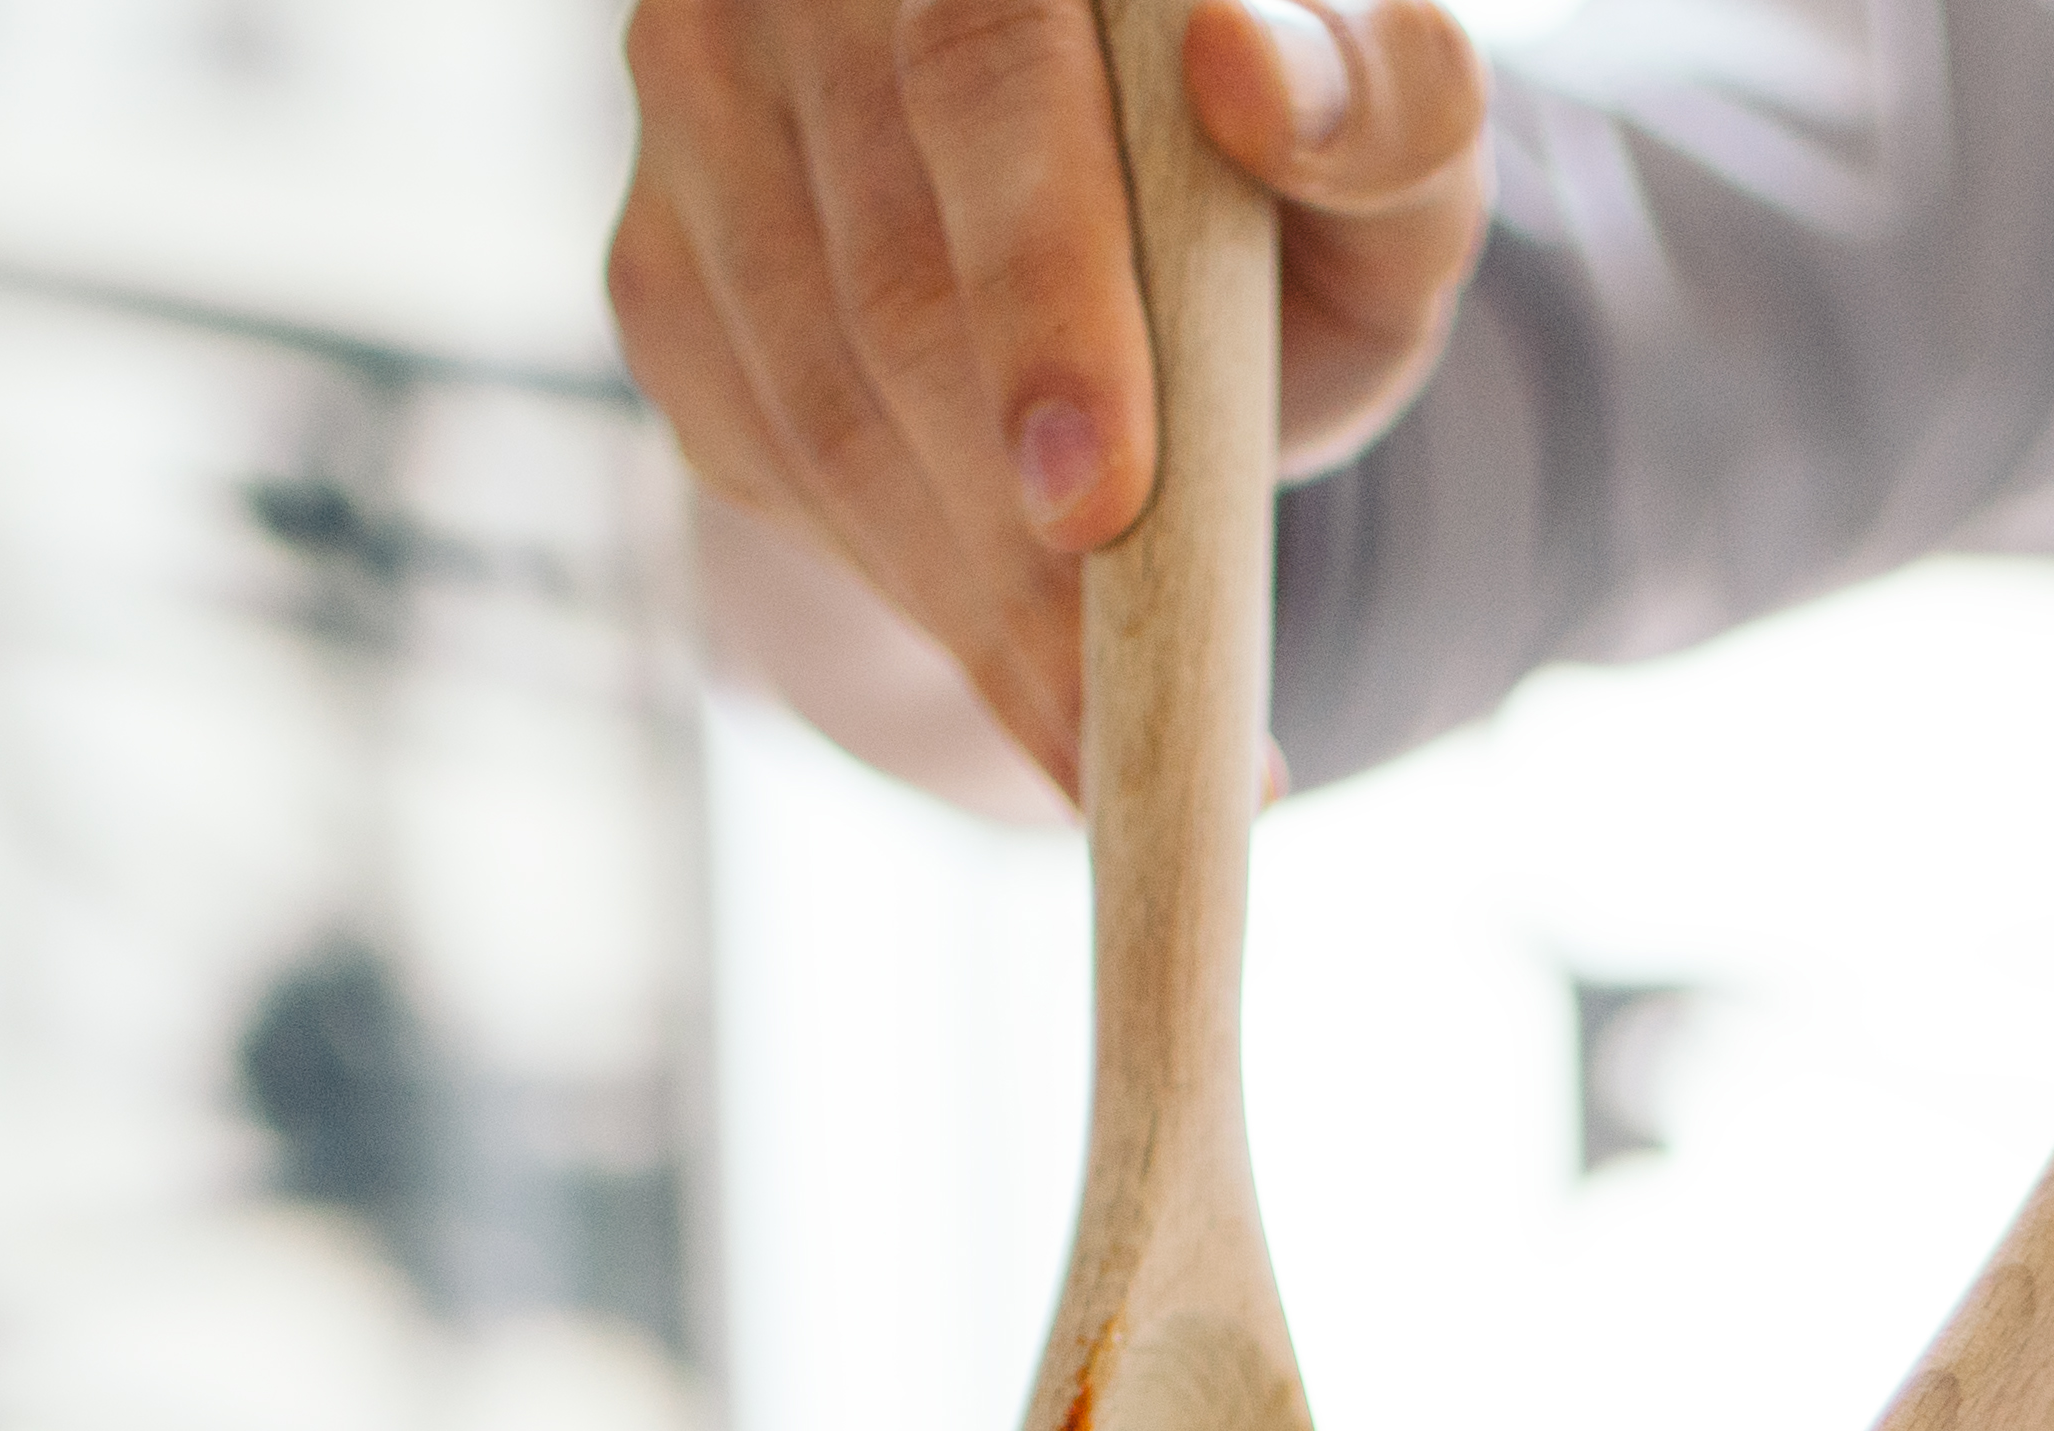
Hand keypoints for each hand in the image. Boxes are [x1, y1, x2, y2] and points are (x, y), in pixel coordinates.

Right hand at [610, 0, 1495, 790]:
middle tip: (1110, 715)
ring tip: (1091, 735)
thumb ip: (1387, 104)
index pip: (984, 72)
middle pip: (883, 281)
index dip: (1036, 291)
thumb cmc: (1286, 185)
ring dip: (954, 600)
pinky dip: (890, 582)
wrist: (1139, 235)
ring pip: (809, 400)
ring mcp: (702, 100)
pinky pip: (752, 452)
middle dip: (999, 535)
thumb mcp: (1394, 158)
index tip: (1097, 497)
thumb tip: (1255, 72)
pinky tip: (1003, 648)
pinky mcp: (659, 250)